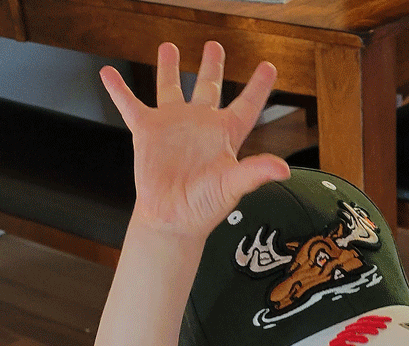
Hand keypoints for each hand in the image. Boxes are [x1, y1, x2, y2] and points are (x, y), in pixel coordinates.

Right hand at [100, 41, 289, 236]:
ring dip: (169, 68)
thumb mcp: (233, 186)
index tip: (268, 67)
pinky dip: (119, 90)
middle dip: (211, 66)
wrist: (172, 219)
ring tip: (169, 47)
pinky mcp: (147, 133)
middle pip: (208, 88)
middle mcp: (199, 126)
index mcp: (224, 135)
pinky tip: (109, 74)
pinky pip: (131, 105)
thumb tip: (282, 169)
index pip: (246, 105)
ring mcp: (172, 126)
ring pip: (171, 88)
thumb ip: (256, 172)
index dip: (258, 87)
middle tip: (214, 46)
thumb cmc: (204, 207)